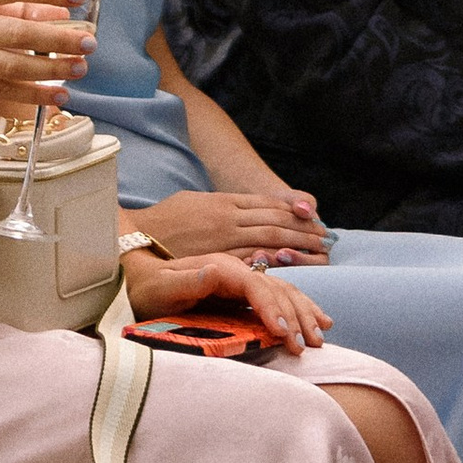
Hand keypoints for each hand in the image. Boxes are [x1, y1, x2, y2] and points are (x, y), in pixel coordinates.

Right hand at [0, 0, 92, 109]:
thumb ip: (14, 4)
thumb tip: (62, 12)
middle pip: (17, 32)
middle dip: (58, 39)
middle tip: (90, 42)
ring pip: (11, 66)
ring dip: (51, 69)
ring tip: (80, 68)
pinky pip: (1, 90)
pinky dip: (33, 94)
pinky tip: (58, 95)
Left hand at [119, 245, 332, 354]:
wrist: (140, 279)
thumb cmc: (147, 290)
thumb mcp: (160, 288)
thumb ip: (187, 281)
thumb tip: (214, 272)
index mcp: (220, 267)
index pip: (256, 286)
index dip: (272, 308)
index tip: (283, 333)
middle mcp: (237, 269)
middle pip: (277, 288)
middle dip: (296, 316)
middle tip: (310, 345)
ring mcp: (242, 279)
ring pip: (284, 291)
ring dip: (304, 314)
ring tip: (321, 337)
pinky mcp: (244, 291)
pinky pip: (279, 297)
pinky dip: (300, 309)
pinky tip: (316, 320)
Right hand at [129, 188, 329, 264]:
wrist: (135, 237)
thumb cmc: (166, 221)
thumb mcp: (198, 203)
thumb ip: (225, 207)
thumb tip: (248, 212)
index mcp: (224, 202)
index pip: (268, 203)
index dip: (292, 209)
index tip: (313, 215)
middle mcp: (227, 216)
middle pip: (274, 219)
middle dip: (303, 228)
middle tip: (327, 238)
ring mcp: (221, 237)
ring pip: (268, 236)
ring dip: (296, 242)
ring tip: (319, 250)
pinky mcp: (213, 256)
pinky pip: (248, 256)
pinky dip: (271, 257)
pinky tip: (289, 261)